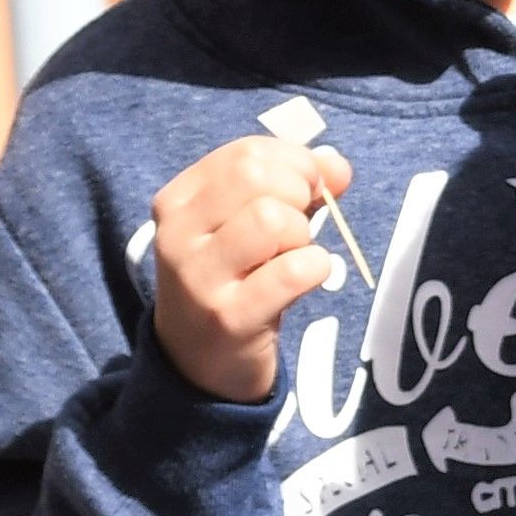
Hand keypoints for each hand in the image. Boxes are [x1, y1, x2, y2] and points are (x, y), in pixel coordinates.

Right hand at [146, 137, 351, 403]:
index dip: (294, 163)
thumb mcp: (247, 222)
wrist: (198, 363)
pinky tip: (304, 280)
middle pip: (256, 177)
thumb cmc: (232, 278)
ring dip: (301, 236)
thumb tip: (337, 166)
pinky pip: (292, 271)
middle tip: (301, 225)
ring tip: (292, 256)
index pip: (246, 153)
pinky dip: (314, 268)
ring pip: (273, 219)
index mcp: (178, 200)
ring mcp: (199, 278)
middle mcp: (177, 234)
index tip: (305, 190)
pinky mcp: (229, 318)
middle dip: (299, 193)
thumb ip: (293, 182)